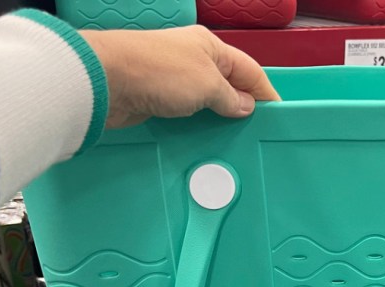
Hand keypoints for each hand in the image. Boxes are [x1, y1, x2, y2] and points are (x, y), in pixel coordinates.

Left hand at [80, 25, 279, 127]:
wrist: (107, 81)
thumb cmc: (158, 71)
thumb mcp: (208, 85)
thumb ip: (231, 98)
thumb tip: (244, 106)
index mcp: (210, 47)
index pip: (249, 71)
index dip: (265, 93)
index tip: (277, 114)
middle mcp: (193, 60)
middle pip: (228, 85)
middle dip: (242, 107)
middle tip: (256, 131)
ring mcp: (174, 80)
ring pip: (206, 102)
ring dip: (218, 119)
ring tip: (233, 139)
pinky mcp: (158, 99)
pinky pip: (187, 114)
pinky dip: (197, 126)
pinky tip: (205, 139)